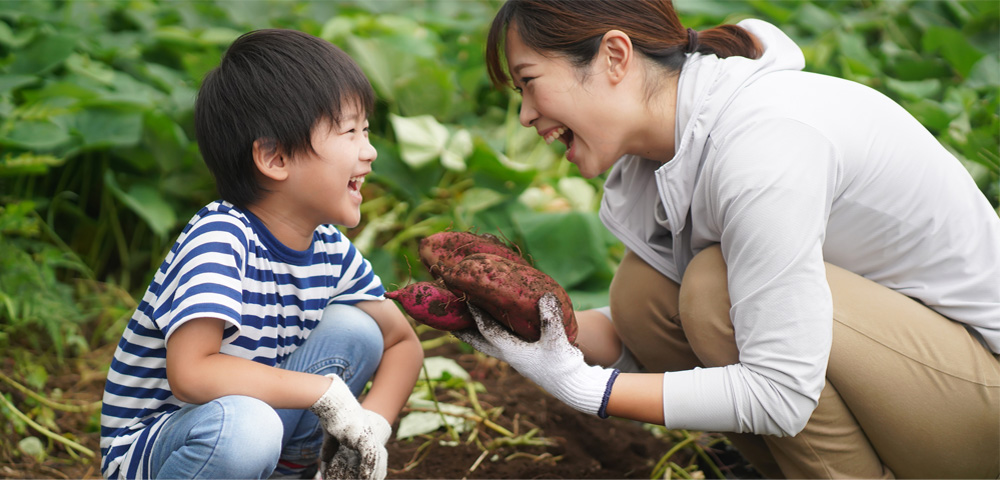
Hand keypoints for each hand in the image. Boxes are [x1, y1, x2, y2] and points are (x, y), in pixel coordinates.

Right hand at [320, 410, 390, 479]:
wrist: (333, 403)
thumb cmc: (332, 418)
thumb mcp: (332, 438)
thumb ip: (330, 450)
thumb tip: (323, 463)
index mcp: (365, 438)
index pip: (374, 457)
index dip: (373, 469)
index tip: (369, 478)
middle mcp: (370, 437)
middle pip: (377, 461)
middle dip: (376, 474)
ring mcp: (369, 437)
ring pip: (374, 461)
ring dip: (371, 475)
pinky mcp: (364, 437)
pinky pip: (369, 456)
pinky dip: (367, 468)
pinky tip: (365, 478)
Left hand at [454, 293, 619, 416]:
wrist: (573, 386)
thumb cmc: (563, 365)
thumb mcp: (557, 341)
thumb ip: (551, 320)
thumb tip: (545, 296)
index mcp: (512, 352)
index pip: (488, 331)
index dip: (477, 315)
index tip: (465, 299)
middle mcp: (510, 355)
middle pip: (479, 343)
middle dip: (464, 332)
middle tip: (447, 321)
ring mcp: (516, 357)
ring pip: (489, 344)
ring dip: (477, 333)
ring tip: (465, 322)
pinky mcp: (525, 357)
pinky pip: (504, 342)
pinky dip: (495, 333)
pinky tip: (499, 324)